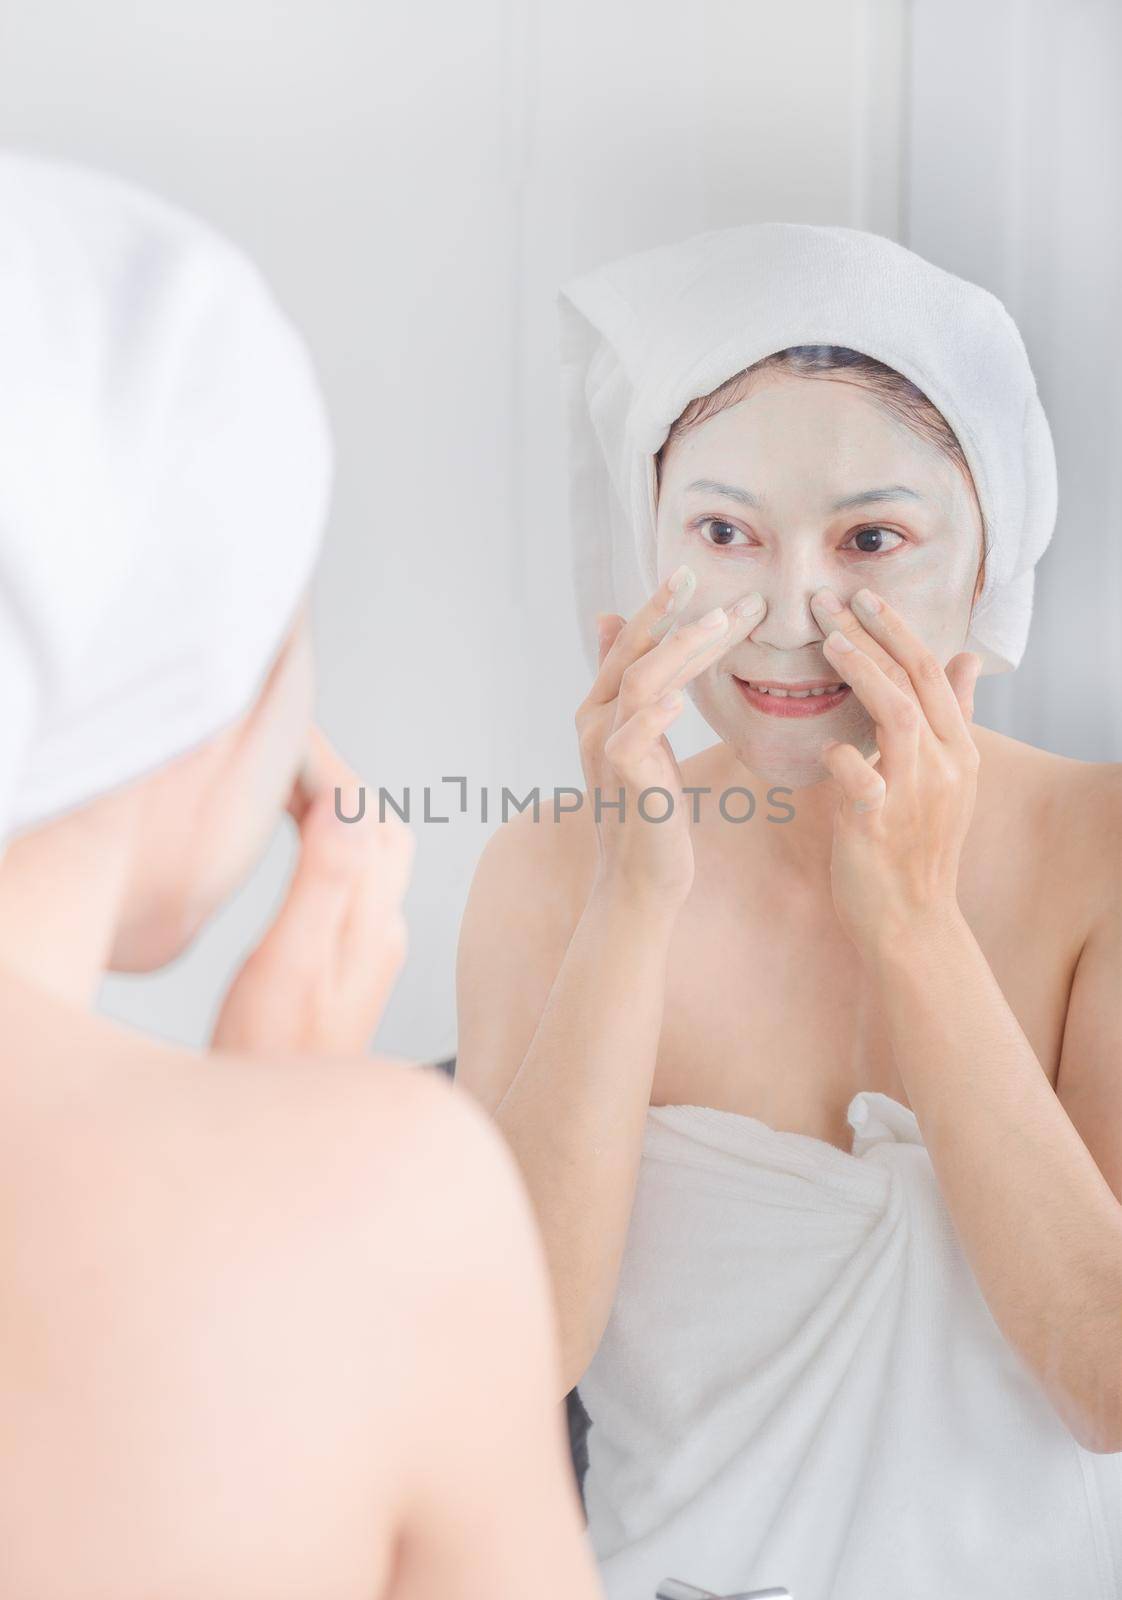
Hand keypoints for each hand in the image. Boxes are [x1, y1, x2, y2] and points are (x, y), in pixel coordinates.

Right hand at [211, 726, 414, 1054]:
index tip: (283, 730)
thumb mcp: (287, 969)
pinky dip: (328, 843)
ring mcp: (372, 949)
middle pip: (376, 824)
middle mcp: (382, 930)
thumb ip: (322, 885)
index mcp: (369, 922)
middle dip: (334, 777)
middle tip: (281, 749)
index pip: (360, 812)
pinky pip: (354, 879)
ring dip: (336, 809)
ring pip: (371, 852)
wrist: (289, 1144)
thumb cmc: (275, 1062)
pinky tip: (297, 849)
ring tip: (284, 786)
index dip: (324, 763)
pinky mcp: (354, 966)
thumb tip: (348, 808)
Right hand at [577, 567, 763, 914]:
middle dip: (669, 614)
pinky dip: (655, 712)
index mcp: (601, 711)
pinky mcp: (623, 777)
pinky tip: (679, 696)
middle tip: (705, 582)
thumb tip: (619, 630)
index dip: (657, 609)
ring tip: (717, 624)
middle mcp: (594, 722)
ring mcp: (605, 748)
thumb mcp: (645, 744)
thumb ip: (637, 691)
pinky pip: (634, 735)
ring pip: (638, 682)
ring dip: (678, 650)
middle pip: (631, 653)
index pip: (630, 646)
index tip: (691, 575)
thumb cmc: (650, 813)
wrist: (641, 880)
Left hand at [809, 586, 982, 952]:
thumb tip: (969, 659)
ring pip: (899, 716)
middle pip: (917, 681)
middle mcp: (945, 765)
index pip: (932, 671)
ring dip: (864, 674)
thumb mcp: (946, 778)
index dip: (897, 629)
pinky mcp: (880, 825)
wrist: (911, 922)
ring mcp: (916, 794)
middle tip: (831, 599)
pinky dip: (841, 757)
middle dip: (875, 633)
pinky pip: (862, 780)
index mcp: (958, 750)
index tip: (863, 595)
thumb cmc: (916, 847)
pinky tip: (823, 745)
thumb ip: (954, 717)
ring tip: (829, 642)